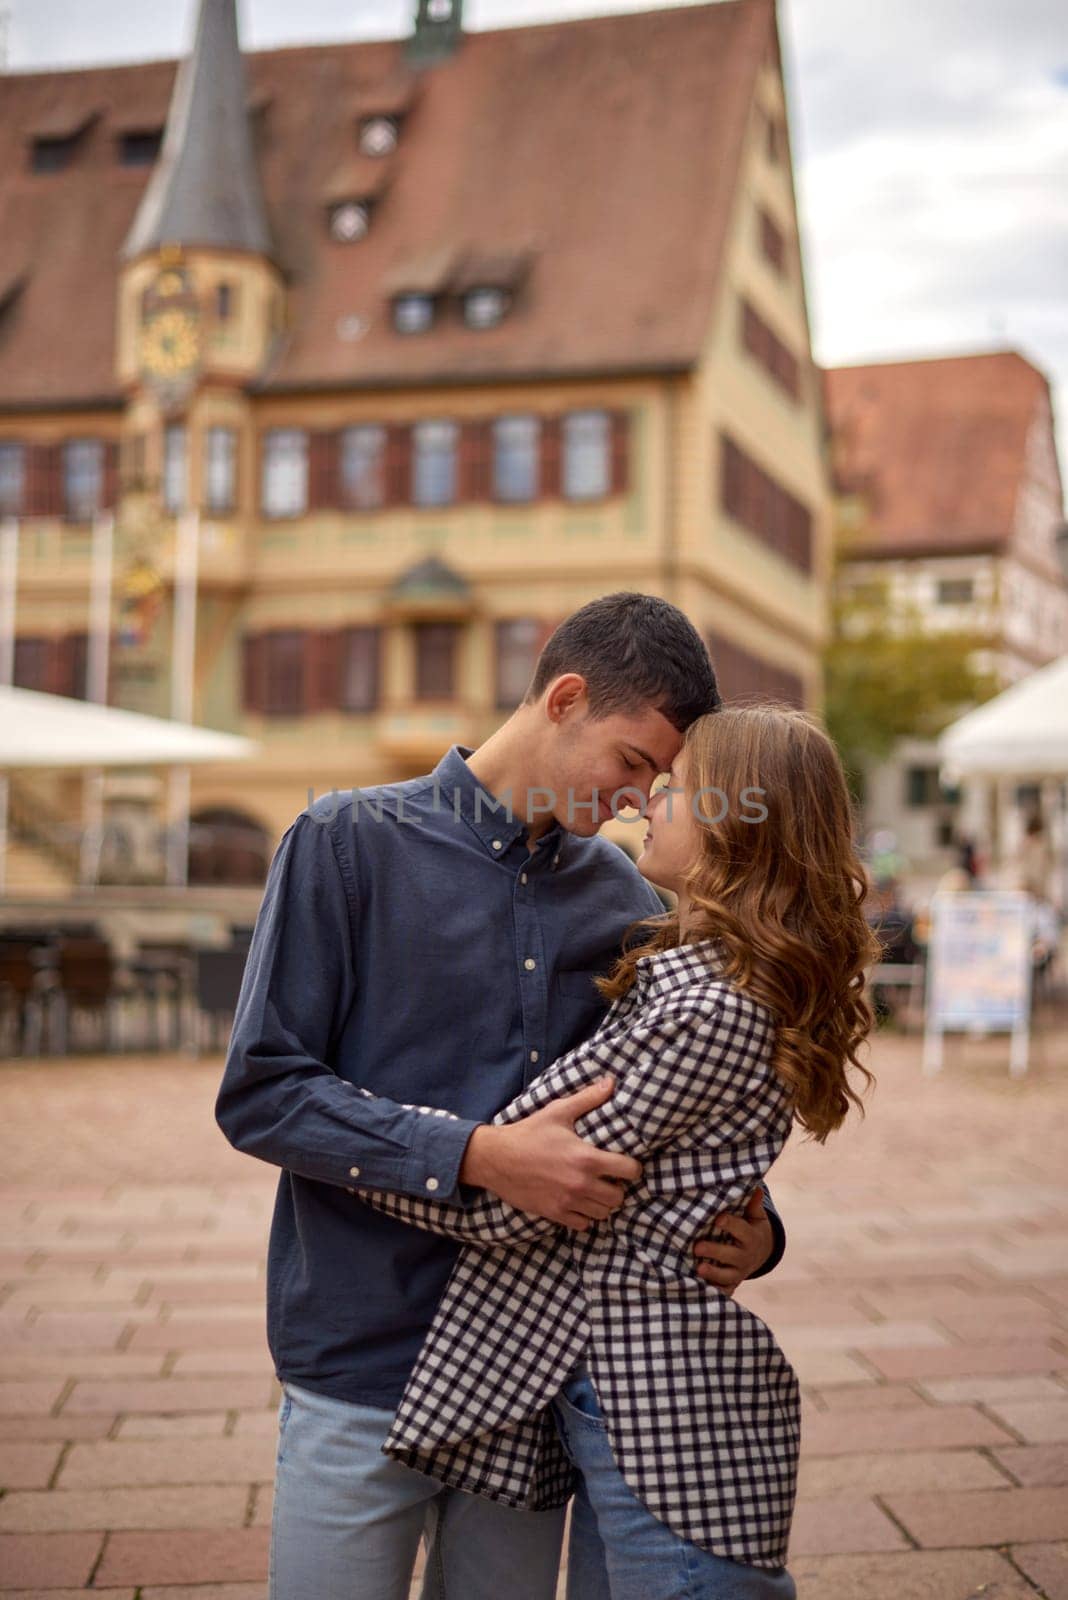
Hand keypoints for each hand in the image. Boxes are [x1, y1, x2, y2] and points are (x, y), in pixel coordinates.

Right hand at [459, 1075, 642, 1229]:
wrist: (496, 1158)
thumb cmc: (529, 1133)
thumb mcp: (558, 1112)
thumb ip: (588, 1098)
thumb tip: (610, 1082)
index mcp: (587, 1158)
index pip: (629, 1170)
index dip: (632, 1167)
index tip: (626, 1164)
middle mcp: (581, 1184)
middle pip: (619, 1197)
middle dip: (618, 1187)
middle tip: (609, 1178)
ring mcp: (568, 1202)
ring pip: (603, 1213)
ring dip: (603, 1203)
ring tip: (596, 1190)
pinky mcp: (555, 1213)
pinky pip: (583, 1225)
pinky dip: (585, 1216)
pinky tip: (579, 1202)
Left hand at [692, 1186, 771, 1296]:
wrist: (762, 1254)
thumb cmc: (752, 1229)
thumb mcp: (756, 1217)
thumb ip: (753, 1204)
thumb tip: (755, 1185)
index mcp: (751, 1238)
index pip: (741, 1230)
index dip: (730, 1224)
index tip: (717, 1218)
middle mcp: (745, 1256)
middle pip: (731, 1255)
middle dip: (715, 1251)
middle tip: (697, 1247)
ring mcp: (739, 1272)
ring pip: (727, 1275)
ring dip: (713, 1273)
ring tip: (698, 1269)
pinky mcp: (732, 1284)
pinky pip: (724, 1290)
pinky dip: (713, 1291)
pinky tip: (698, 1288)